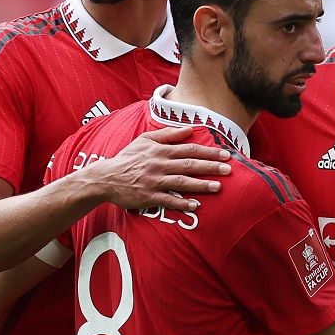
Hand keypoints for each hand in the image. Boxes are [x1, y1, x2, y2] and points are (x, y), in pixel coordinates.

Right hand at [90, 126, 231, 211]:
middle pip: (189, 165)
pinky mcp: (148, 197)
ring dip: (201, 185)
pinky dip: (182, 203)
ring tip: (218, 187)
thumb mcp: (145, 140)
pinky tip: (195, 205)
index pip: (189, 149)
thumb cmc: (128, 158)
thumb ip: (168, 134)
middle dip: (211, 167)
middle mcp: (159, 165)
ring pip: (182, 182)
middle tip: (228, 170)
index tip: (225, 154)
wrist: (106, 177)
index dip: (209, 151)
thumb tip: (190, 129)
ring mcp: (154, 181)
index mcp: (160, 150)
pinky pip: (168, 200)